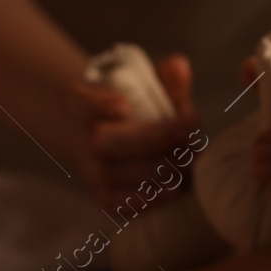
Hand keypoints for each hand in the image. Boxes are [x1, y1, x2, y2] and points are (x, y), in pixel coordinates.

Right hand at [66, 53, 198, 210]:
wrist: (110, 144)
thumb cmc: (137, 112)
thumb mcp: (148, 88)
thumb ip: (167, 80)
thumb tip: (180, 66)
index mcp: (82, 103)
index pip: (81, 101)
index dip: (99, 104)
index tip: (123, 106)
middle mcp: (82, 138)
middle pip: (107, 141)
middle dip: (153, 137)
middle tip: (187, 133)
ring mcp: (90, 171)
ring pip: (121, 174)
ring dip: (161, 167)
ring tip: (190, 158)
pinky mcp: (103, 197)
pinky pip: (122, 203)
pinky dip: (150, 197)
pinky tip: (176, 188)